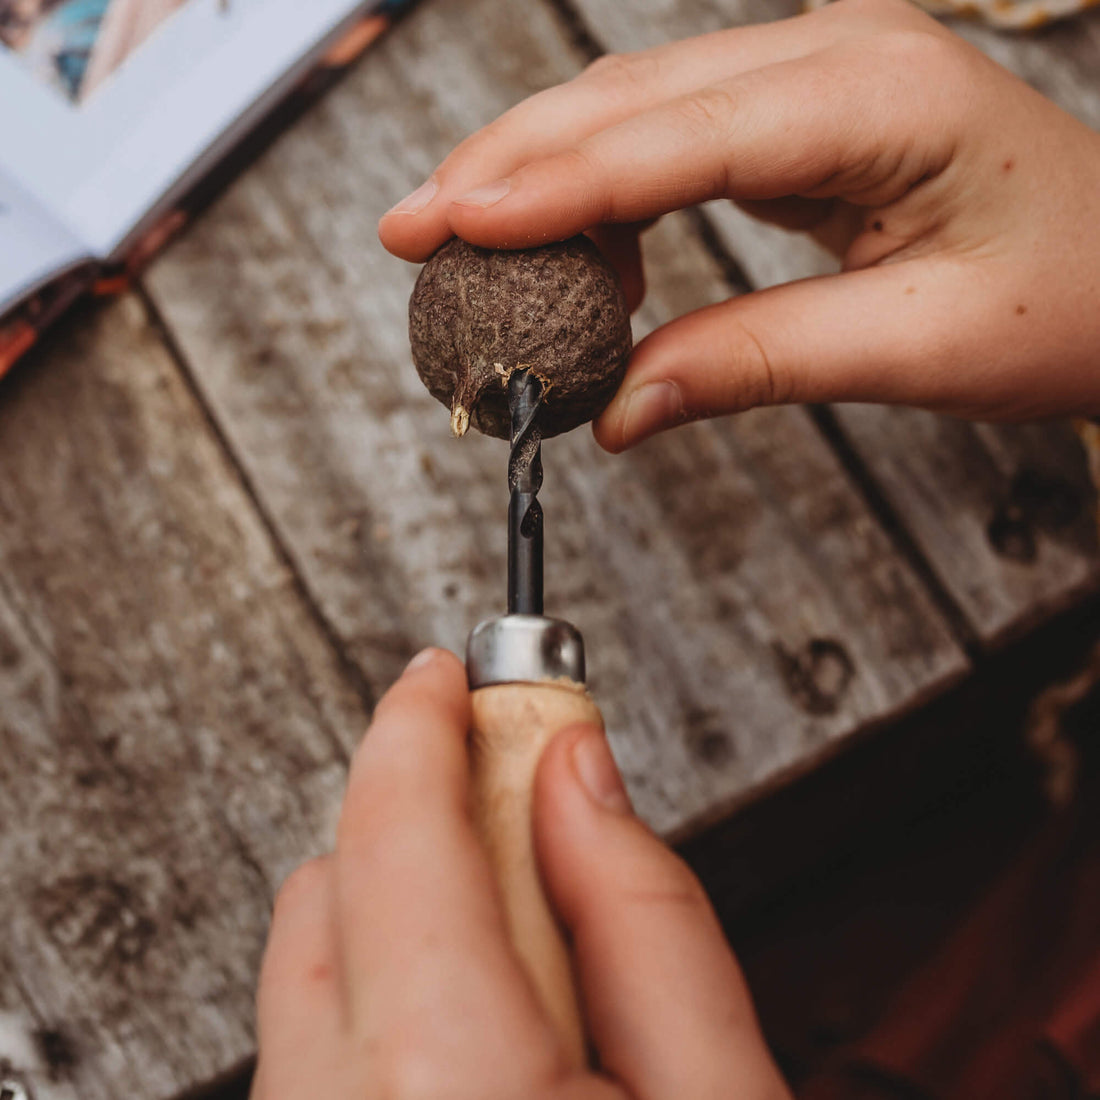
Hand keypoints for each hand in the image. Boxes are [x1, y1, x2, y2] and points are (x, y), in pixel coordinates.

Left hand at [251, 648, 789, 1099]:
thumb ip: (650, 919)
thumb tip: (577, 768)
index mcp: (446, 1091)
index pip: (398, 838)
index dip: (420, 726)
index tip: (444, 675)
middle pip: (332, 884)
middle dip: (428, 822)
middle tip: (533, 823)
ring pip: (310, 963)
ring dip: (407, 917)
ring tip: (531, 971)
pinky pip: (310, 1042)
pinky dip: (385, 995)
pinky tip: (487, 1036)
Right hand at [379, 0, 1099, 447]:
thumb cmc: (1069, 300)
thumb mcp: (915, 347)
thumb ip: (755, 364)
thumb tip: (621, 408)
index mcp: (879, 94)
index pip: (677, 136)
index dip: (553, 184)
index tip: (449, 223)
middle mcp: (838, 55)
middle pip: (630, 98)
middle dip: (509, 164)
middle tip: (410, 230)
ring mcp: (817, 73)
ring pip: (636, 109)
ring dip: (541, 176)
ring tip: (462, 248)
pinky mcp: (803, 112)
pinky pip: (672, 139)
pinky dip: (602, 194)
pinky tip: (568, 251)